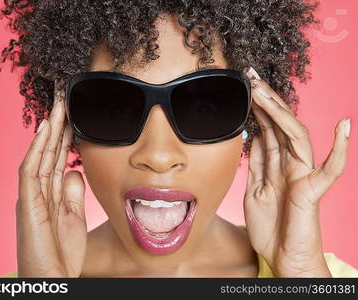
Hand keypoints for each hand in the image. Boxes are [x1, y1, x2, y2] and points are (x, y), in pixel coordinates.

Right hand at [16, 86, 86, 276]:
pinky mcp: (27, 204)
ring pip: (40, 155)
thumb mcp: (73, 217)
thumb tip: (74, 171)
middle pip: (49, 152)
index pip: (59, 158)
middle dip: (58, 127)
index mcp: (50, 194)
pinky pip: (31, 170)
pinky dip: (37, 149)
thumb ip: (72, 193)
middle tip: (66, 101)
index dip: (66, 137)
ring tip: (58, 106)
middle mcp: (38, 191)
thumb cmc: (61, 252)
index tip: (75, 116)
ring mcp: (31, 196)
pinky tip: (46, 129)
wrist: (52, 279)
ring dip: (49, 130)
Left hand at [243, 67, 349, 276]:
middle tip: (251, 76)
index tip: (244, 87)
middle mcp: (291, 165)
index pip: (267, 129)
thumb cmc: (271, 226)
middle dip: (266, 101)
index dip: (256, 108)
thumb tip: (254, 137)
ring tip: (265, 91)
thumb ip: (258, 164)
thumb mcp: (255, 189)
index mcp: (277, 165)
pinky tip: (345, 127)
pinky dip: (340, 150)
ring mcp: (303, 175)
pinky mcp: (313, 191)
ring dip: (282, 113)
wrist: (283, 257)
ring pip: (296, 137)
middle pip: (280, 126)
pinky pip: (330, 170)